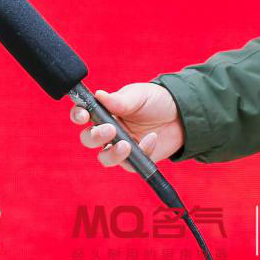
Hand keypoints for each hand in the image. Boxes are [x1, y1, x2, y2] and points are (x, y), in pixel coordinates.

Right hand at [69, 84, 184, 170]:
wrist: (181, 115)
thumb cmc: (155, 101)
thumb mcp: (138, 96)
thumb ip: (119, 100)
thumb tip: (99, 95)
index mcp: (103, 111)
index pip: (82, 114)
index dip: (78, 115)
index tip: (84, 115)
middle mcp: (108, 130)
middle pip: (88, 139)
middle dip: (94, 137)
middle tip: (109, 130)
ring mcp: (120, 146)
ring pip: (104, 157)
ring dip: (111, 154)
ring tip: (125, 145)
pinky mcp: (136, 160)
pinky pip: (130, 164)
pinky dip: (141, 152)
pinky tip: (151, 139)